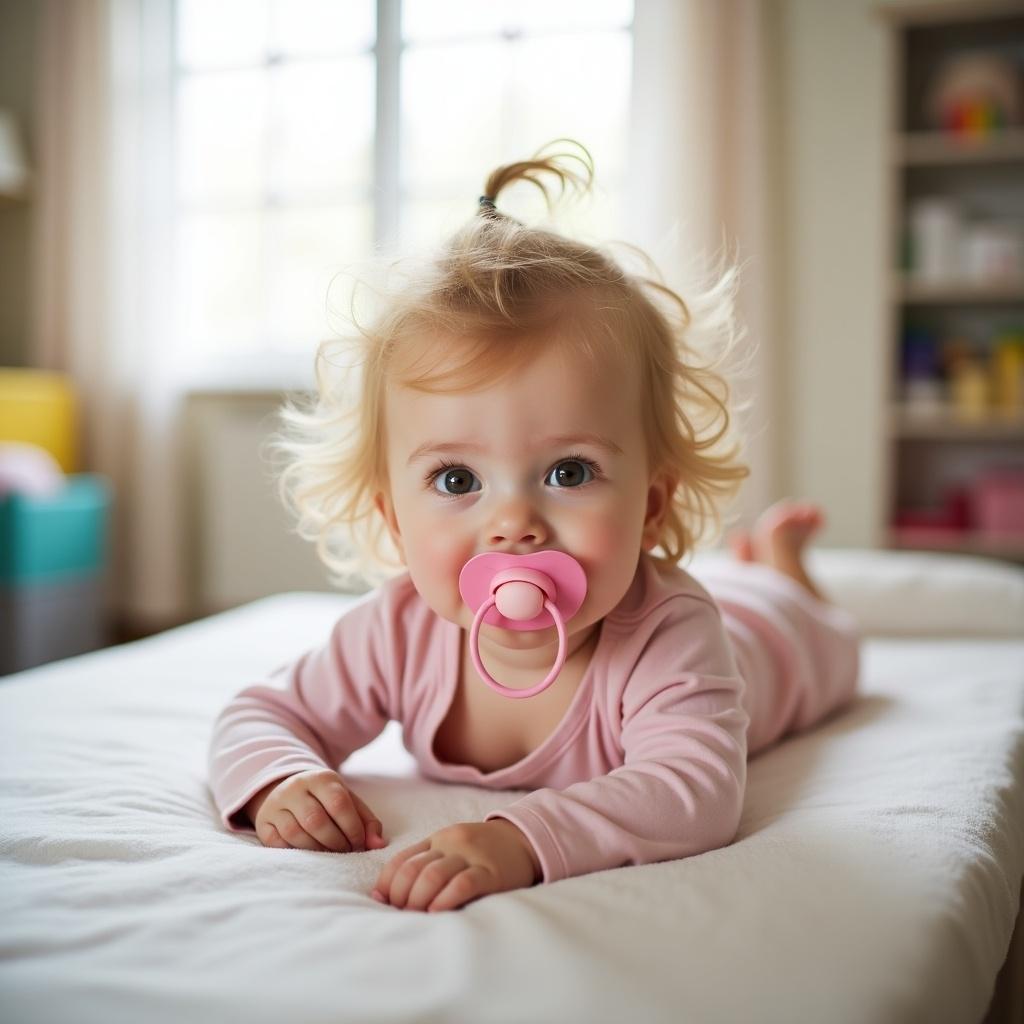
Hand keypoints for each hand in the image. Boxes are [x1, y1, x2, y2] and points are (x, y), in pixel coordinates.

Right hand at [245, 768, 387, 853]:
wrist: (289, 791)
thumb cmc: (327, 801)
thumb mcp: (349, 802)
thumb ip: (367, 821)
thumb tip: (378, 844)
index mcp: (321, 778)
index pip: (339, 804)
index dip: (353, 829)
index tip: (359, 844)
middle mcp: (296, 787)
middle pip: (316, 821)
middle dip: (336, 843)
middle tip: (345, 852)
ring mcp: (276, 804)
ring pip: (296, 834)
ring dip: (318, 850)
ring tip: (330, 854)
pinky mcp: (263, 822)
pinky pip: (278, 843)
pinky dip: (296, 852)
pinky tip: (309, 853)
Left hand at [371, 820, 540, 911]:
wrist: (523, 840)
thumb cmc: (481, 852)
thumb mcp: (451, 850)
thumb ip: (424, 865)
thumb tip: (385, 898)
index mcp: (437, 840)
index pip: (401, 860)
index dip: (386, 884)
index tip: (383, 903)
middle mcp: (450, 845)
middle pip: (413, 869)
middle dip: (401, 896)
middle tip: (402, 915)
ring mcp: (471, 857)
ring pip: (433, 875)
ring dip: (418, 900)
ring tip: (417, 916)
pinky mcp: (491, 872)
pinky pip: (463, 884)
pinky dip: (446, 899)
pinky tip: (437, 912)